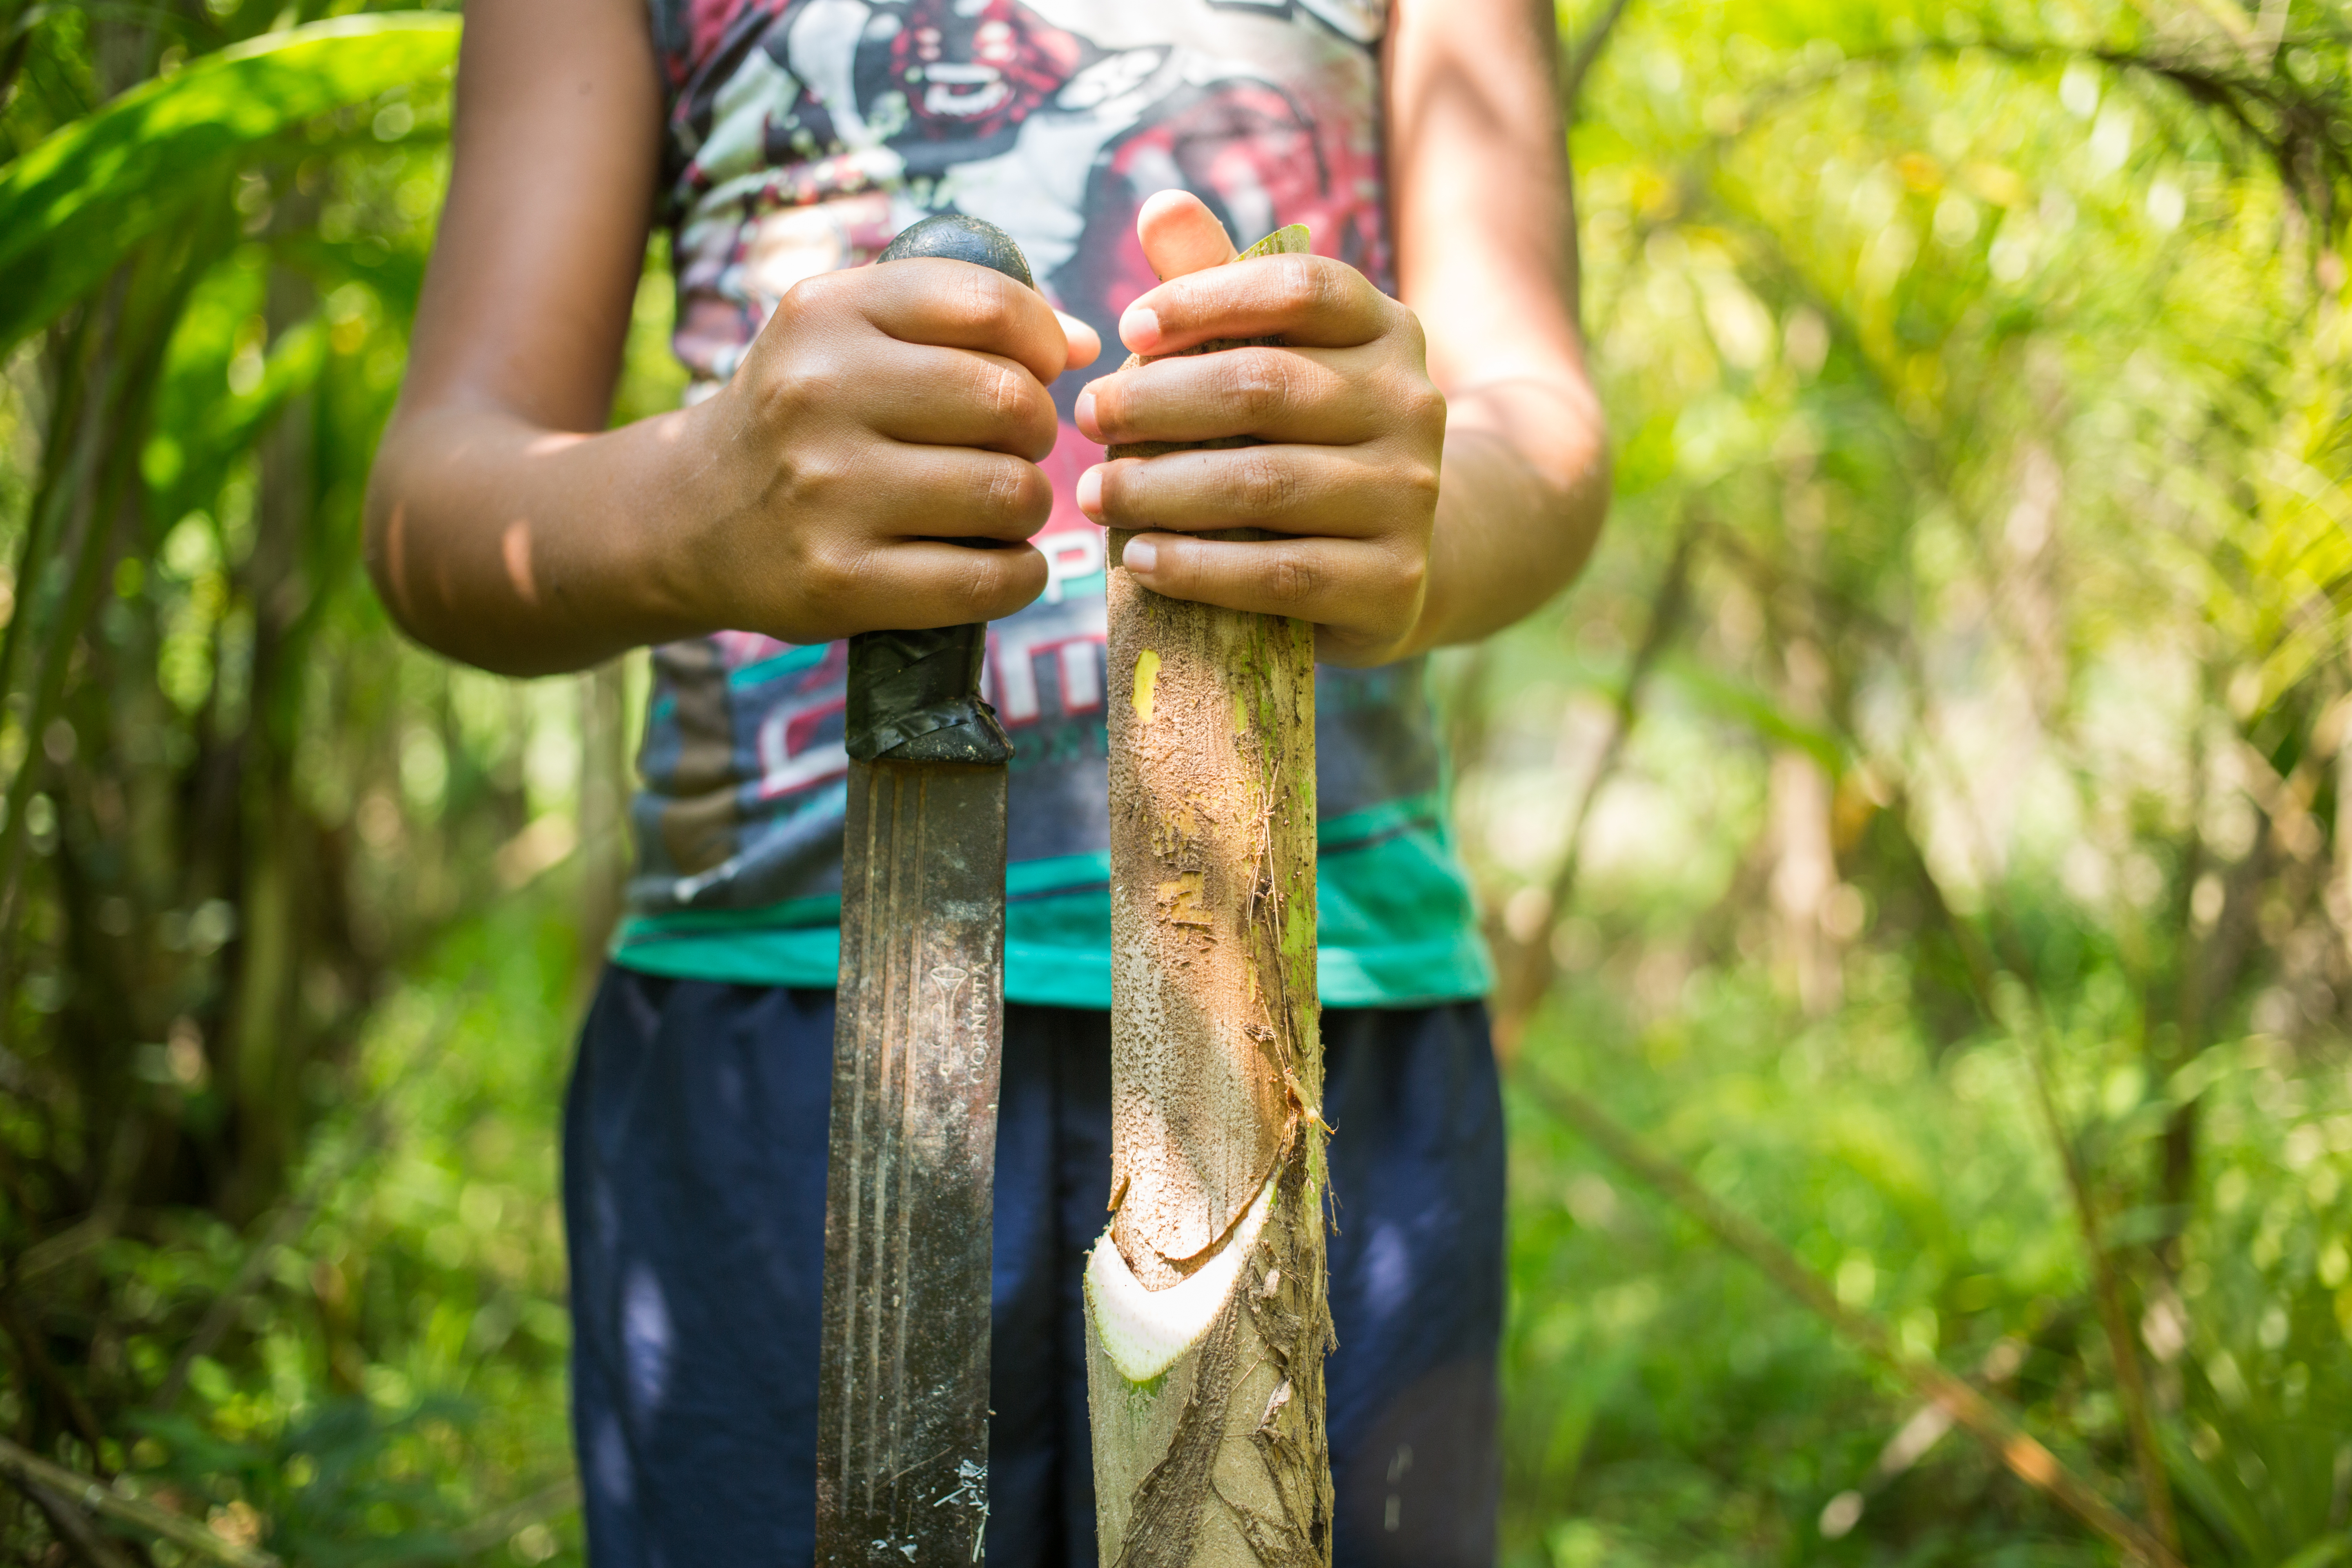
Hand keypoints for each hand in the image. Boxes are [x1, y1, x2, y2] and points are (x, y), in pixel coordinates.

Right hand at [678, 255, 1100, 642]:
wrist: (688, 518)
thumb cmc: (802, 420)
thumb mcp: (848, 335)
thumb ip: (959, 318)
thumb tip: (1084, 342)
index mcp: (828, 313)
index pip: (990, 304)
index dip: (1041, 343)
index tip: (1036, 372)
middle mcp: (820, 393)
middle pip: (1010, 402)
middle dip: (1035, 432)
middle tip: (1009, 450)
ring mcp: (826, 492)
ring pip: (1010, 493)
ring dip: (1029, 507)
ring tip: (996, 507)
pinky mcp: (839, 582)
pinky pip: (988, 579)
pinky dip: (1021, 575)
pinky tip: (1000, 563)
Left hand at [1071, 191, 1445, 665]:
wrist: (1402, 556)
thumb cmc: (1309, 437)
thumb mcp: (1277, 355)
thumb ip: (1220, 285)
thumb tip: (1159, 205)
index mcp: (1386, 329)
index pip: (1298, 289)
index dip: (1205, 300)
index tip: (1127, 328)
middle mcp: (1412, 404)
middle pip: (1264, 387)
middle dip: (1155, 402)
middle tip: (1086, 418)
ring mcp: (1409, 496)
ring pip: (1264, 484)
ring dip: (1160, 489)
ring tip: (1093, 494)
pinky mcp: (1392, 582)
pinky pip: (1280, 574)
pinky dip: (1200, 567)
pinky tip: (1142, 558)